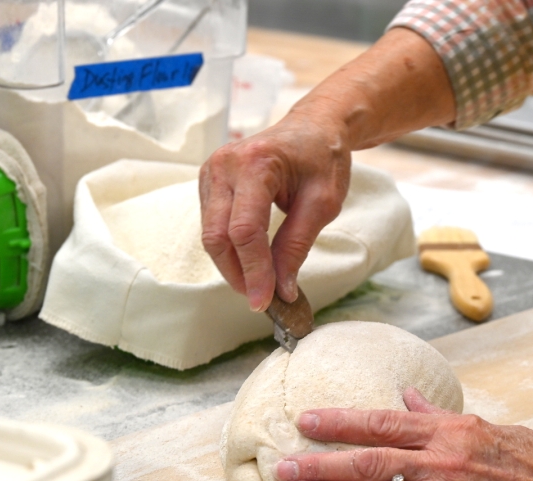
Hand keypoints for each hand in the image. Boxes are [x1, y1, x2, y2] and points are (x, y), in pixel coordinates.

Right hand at [199, 112, 349, 311]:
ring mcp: (211, 171)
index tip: (265, 301)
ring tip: (259, 284)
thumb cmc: (323, 158)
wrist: (313, 126)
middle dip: (238, 274)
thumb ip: (297, 246)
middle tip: (261, 300)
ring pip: (210, 234)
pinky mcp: (209, 181)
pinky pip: (211, 224)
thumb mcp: (323, 203)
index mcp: (256, 163)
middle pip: (217, 236)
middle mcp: (224, 165)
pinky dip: (229, 249)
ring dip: (232, 265)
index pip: (245, 230)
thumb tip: (282, 289)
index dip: (254, 271)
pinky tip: (250, 261)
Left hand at [273, 388, 532, 480]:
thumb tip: (408, 399)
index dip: (339, 421)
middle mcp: (441, 459)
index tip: (306, 421)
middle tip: (283, 463)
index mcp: (449, 430)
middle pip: (367, 456)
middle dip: (320, 460)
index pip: (381, 420)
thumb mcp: (486, 426)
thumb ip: (440, 415)